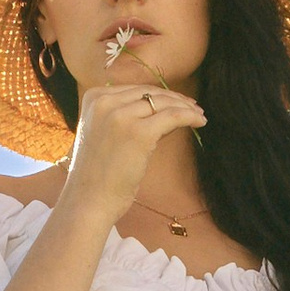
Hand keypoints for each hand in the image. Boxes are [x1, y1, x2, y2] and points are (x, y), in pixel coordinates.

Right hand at [58, 77, 206, 218]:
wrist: (88, 200)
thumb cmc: (97, 173)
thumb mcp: (104, 133)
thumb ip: (127, 116)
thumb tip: (166, 109)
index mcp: (93, 97)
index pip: (135, 90)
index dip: (159, 95)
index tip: (177, 101)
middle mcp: (104, 101)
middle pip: (150, 93)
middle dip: (175, 99)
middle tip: (193, 107)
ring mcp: (120, 116)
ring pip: (164, 103)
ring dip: (186, 108)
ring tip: (199, 115)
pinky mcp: (139, 133)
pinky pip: (173, 116)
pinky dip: (190, 116)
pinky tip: (201, 122)